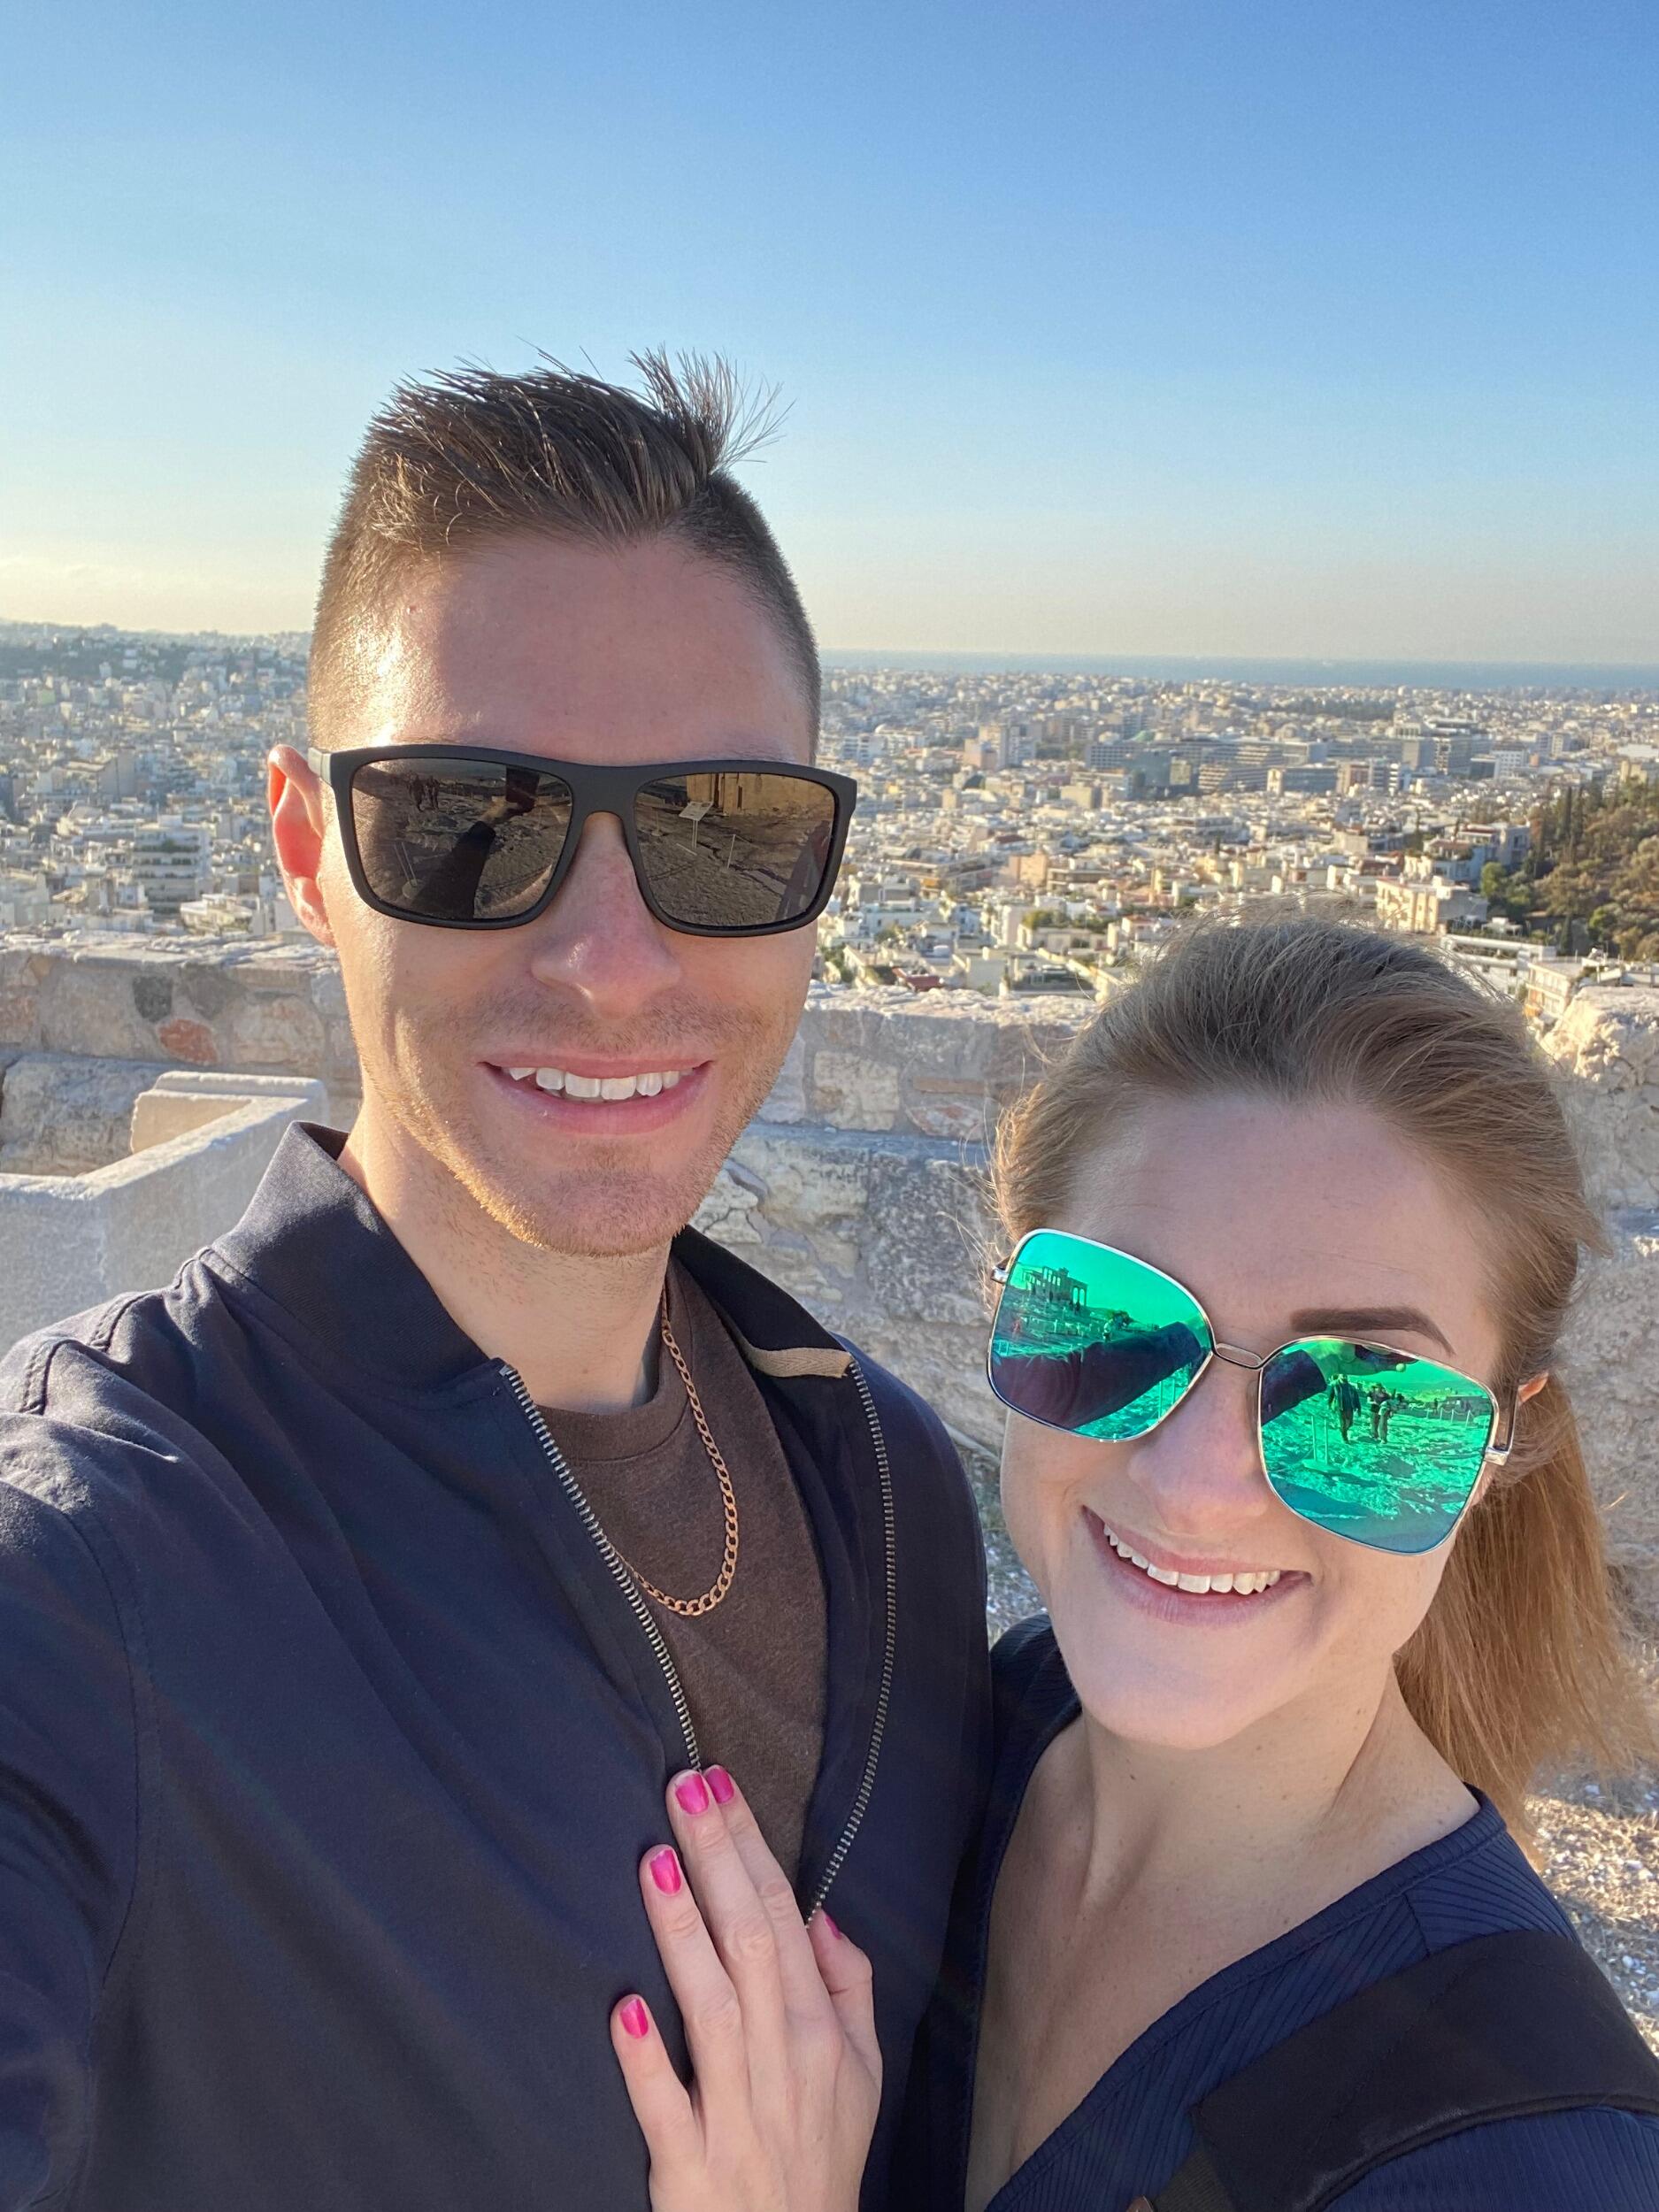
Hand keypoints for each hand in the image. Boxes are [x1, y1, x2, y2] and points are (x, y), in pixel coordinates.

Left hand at [611, 1767, 880, 2211]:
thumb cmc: (822, 2158)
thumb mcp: (865, 2075)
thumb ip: (850, 1990)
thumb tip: (822, 1915)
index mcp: (818, 2030)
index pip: (783, 1916)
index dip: (749, 1846)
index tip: (718, 1781)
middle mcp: (780, 2060)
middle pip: (749, 1941)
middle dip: (716, 1859)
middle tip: (683, 1787)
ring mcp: (735, 2113)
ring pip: (710, 2009)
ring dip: (681, 1934)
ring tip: (654, 1862)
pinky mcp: (690, 2166)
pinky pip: (665, 2109)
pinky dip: (645, 2064)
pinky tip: (623, 2012)